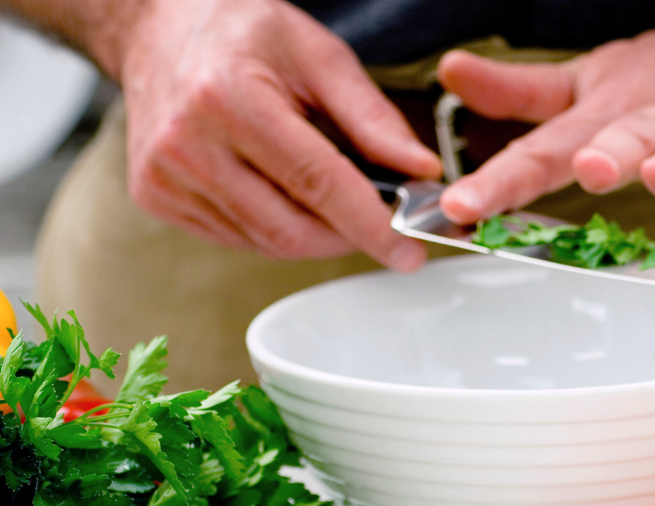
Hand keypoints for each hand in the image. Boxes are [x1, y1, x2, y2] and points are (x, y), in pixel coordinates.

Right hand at [117, 0, 441, 268]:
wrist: (161, 28)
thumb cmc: (242, 34)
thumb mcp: (319, 55)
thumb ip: (373, 118)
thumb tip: (421, 171)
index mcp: (228, 96)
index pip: (317, 183)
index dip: (370, 225)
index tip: (408, 251)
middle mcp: (186, 141)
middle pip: (292, 229)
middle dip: (348, 237)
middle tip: (380, 223)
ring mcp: (165, 176)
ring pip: (267, 243)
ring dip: (315, 234)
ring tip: (329, 196)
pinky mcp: (157, 197)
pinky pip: (239, 239)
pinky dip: (277, 229)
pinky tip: (284, 194)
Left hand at [437, 0, 654, 224]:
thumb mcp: (586, 82)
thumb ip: (521, 93)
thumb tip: (451, 74)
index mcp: (602, 116)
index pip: (542, 151)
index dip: (500, 180)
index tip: (460, 208)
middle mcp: (651, 124)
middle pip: (624, 143)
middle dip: (606, 158)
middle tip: (587, 169)